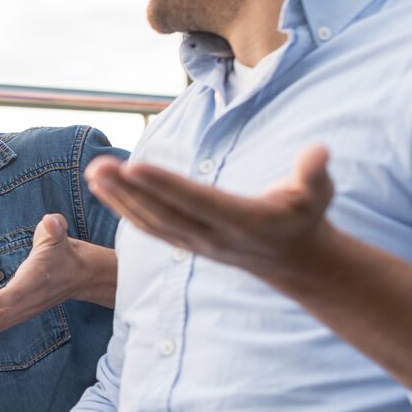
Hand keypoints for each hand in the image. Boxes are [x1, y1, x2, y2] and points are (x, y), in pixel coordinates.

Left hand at [0, 214, 110, 337]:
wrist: (80, 275)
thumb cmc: (63, 252)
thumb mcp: (60, 235)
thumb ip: (55, 227)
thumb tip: (51, 223)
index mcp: (36, 279)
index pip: (16, 293)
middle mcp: (30, 299)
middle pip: (2, 316)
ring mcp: (26, 310)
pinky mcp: (21, 314)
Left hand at [85, 145, 334, 277]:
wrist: (295, 260)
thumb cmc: (305, 216)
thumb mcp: (318, 193)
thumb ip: (314, 173)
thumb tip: (318, 152)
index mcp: (242, 220)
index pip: (195, 200)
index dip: (164, 185)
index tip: (134, 166)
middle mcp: (214, 236)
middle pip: (163, 213)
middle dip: (129, 191)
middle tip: (97, 166)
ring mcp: (197, 244)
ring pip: (150, 223)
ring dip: (119, 199)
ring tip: (93, 174)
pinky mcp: (187, 244)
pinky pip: (149, 228)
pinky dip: (124, 210)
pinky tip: (103, 190)